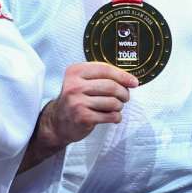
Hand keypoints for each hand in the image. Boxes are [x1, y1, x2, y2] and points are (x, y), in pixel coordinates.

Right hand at [24, 62, 138, 167]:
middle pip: (111, 86)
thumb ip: (101, 77)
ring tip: (115, 108)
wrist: (57, 122)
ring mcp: (78, 102)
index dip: (123, 76)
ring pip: (113, 102)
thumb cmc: (75, 100)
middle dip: (124, 93)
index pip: (105, 69)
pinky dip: (116, 117)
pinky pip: (110, 116)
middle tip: (125, 97)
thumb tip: (130, 80)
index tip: (134, 82)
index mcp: (75, 72)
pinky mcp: (83, 117)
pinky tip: (112, 117)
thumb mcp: (82, 82)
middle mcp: (74, 86)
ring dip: (119, 106)